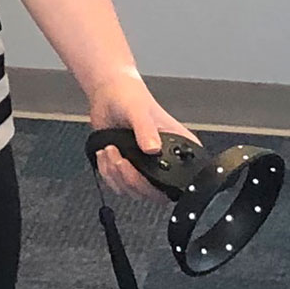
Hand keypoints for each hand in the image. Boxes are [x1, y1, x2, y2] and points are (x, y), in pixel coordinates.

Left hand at [89, 73, 191, 206]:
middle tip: (121, 159)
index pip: (183, 176)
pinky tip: (106, 154)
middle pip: (155, 192)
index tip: (145, 171)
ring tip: (110, 151)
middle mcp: (165, 160)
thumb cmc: (130, 96)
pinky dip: (107, 174)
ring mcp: (146, 167)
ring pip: (134, 191)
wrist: (107, 95)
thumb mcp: (139, 111)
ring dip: (116, 175)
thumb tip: (152, 149)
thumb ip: (146, 130)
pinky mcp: (128, 170)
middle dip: (132, 179)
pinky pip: (119, 187)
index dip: (166, 183)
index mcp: (178, 144)